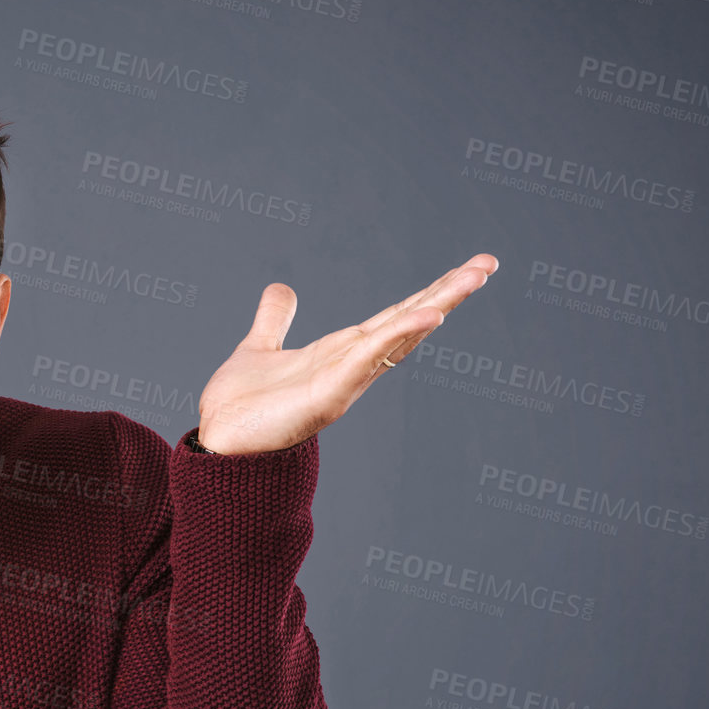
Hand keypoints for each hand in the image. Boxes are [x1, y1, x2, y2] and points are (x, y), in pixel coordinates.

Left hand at [195, 254, 496, 453]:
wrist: (219, 445)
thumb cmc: (242, 408)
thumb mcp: (261, 347)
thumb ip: (276, 320)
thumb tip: (282, 288)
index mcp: (341, 352)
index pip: (394, 316)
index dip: (429, 292)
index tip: (467, 268)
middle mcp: (351, 365)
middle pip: (409, 322)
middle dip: (449, 293)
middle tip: (489, 263)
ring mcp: (345, 381)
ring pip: (399, 336)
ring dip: (438, 305)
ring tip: (474, 277)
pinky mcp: (329, 395)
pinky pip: (370, 360)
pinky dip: (398, 337)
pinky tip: (428, 316)